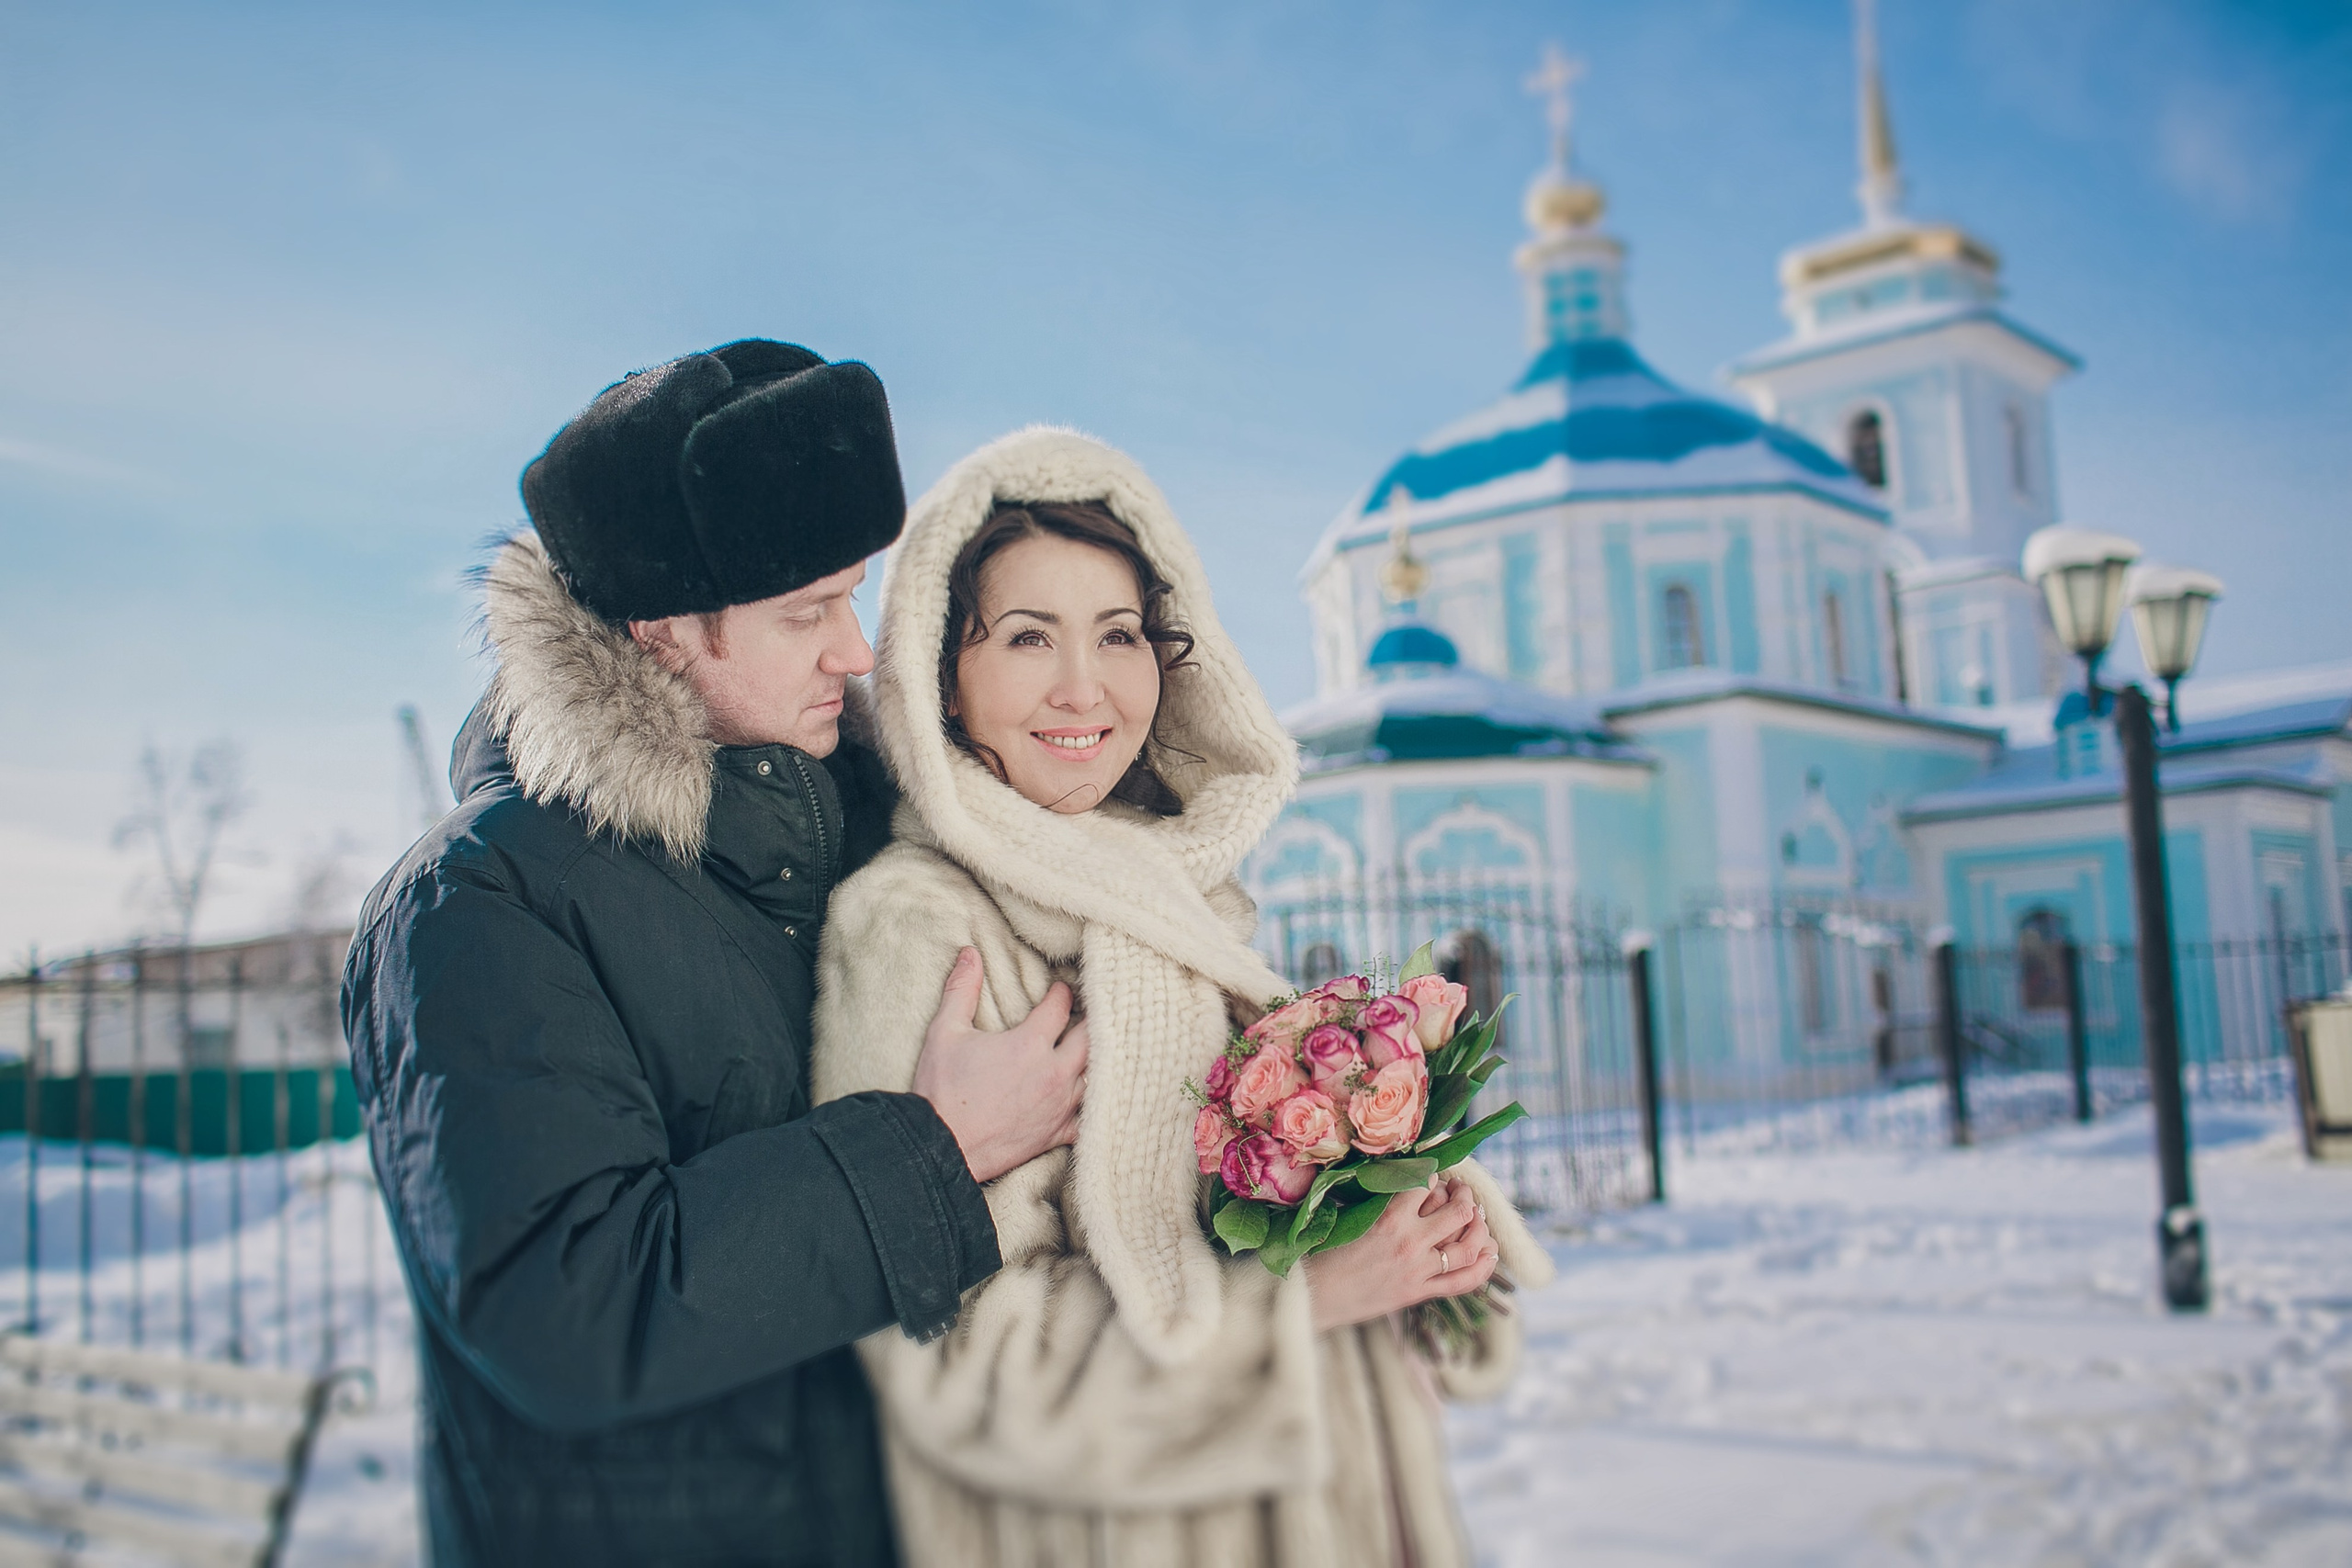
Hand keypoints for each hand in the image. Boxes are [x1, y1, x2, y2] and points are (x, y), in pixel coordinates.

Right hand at [912, 948, 1088, 1182]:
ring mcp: (1059, 1106)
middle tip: (1089, 1010)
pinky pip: (1089, 1117)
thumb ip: (961, 990)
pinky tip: (1090, 1095)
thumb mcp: (945, 1032)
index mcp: (1029, 1044)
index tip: (1060, 988)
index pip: (1061, 1006)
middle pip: (1093, 1037)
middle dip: (1093, 1020)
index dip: (1062, 992)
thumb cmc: (940, 1090)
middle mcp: (1053, 1074)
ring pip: (1097, 1075)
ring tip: (1094, 1046)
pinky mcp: (1056, 1134)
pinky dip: (1093, 1103)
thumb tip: (969, 953)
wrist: (938, 1148)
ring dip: (1096, 1058)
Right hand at [1302, 1175, 1497, 1332]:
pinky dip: (1483, 1267)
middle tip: (1461, 1189)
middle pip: (1458, 1211)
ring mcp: (1418, 1270)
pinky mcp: (1419, 1293)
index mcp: (1389, 1218)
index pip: (1427, 1184)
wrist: (1313, 1295)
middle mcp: (1410, 1243)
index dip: (1434, 1174)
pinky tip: (1491, 1253)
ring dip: (1480, 1226)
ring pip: (1469, 1245)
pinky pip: (1464, 1281)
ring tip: (1478, 1215)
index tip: (1434, 1173)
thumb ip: (1381, 1198)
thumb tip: (1406, 1179)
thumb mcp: (1350, 1215)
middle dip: (1465, 1194)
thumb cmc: (1325, 1252)